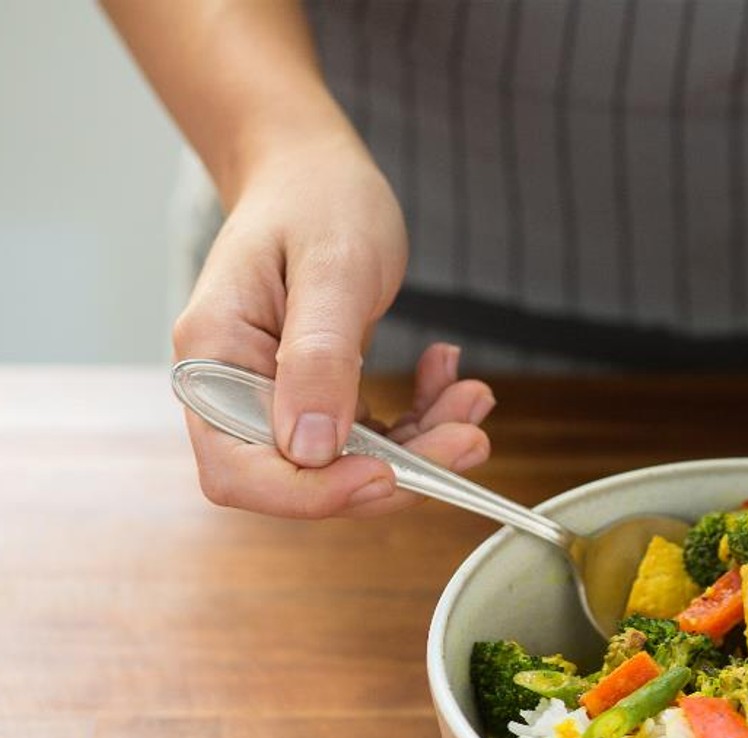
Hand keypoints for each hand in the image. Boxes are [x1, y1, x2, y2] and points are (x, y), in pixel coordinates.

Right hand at [173, 132, 492, 516]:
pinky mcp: (318, 402)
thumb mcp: (333, 267)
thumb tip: (313, 449)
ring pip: (350, 467)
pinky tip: (446, 376)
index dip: (313, 493)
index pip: (242, 471)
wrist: (317, 174)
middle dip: (392, 472)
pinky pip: (372, 440)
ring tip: (473, 397)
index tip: (387, 473)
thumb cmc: (317, 200)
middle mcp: (235, 391)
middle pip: (303, 480)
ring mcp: (276, 401)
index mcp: (215, 358)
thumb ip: (320, 357)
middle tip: (470, 437)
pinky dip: (420, 422)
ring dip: (421, 448)